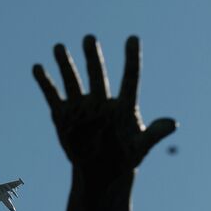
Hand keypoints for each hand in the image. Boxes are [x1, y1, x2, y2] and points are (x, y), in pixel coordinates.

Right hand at [33, 35, 176, 185]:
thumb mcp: (140, 148)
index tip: (133, 38)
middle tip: (89, 39)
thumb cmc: (126, 156)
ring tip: (59, 47)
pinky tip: (37, 68)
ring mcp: (81, 106)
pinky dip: (45, 83)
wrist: (101, 171)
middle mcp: (101, 101)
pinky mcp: (63, 115)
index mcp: (123, 105)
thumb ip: (154, 134)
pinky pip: (53, 96)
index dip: (131, 60)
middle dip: (92, 59)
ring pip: (73, 81)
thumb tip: (173, 124)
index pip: (130, 78)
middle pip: (97, 76)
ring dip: (66, 65)